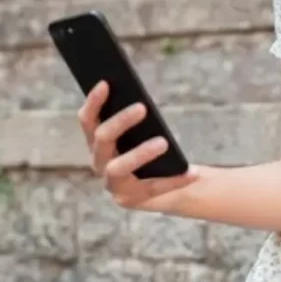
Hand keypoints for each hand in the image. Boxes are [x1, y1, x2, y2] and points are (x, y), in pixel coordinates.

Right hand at [78, 81, 197, 209]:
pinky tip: (193, 172)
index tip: (106, 82)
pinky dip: (174, 180)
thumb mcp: (142, 129)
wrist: (163, 182)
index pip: (87, 119)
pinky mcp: (130, 199)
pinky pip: (152, 188)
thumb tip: (142, 99)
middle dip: (120, 121)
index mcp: (96, 140)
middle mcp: (98, 161)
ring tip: (163, 142)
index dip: (93, 101)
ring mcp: (111, 183)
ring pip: (118, 167)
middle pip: (103, 138)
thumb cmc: (149, 145)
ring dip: (140, 153)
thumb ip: (136, 116)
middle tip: (142, 107)